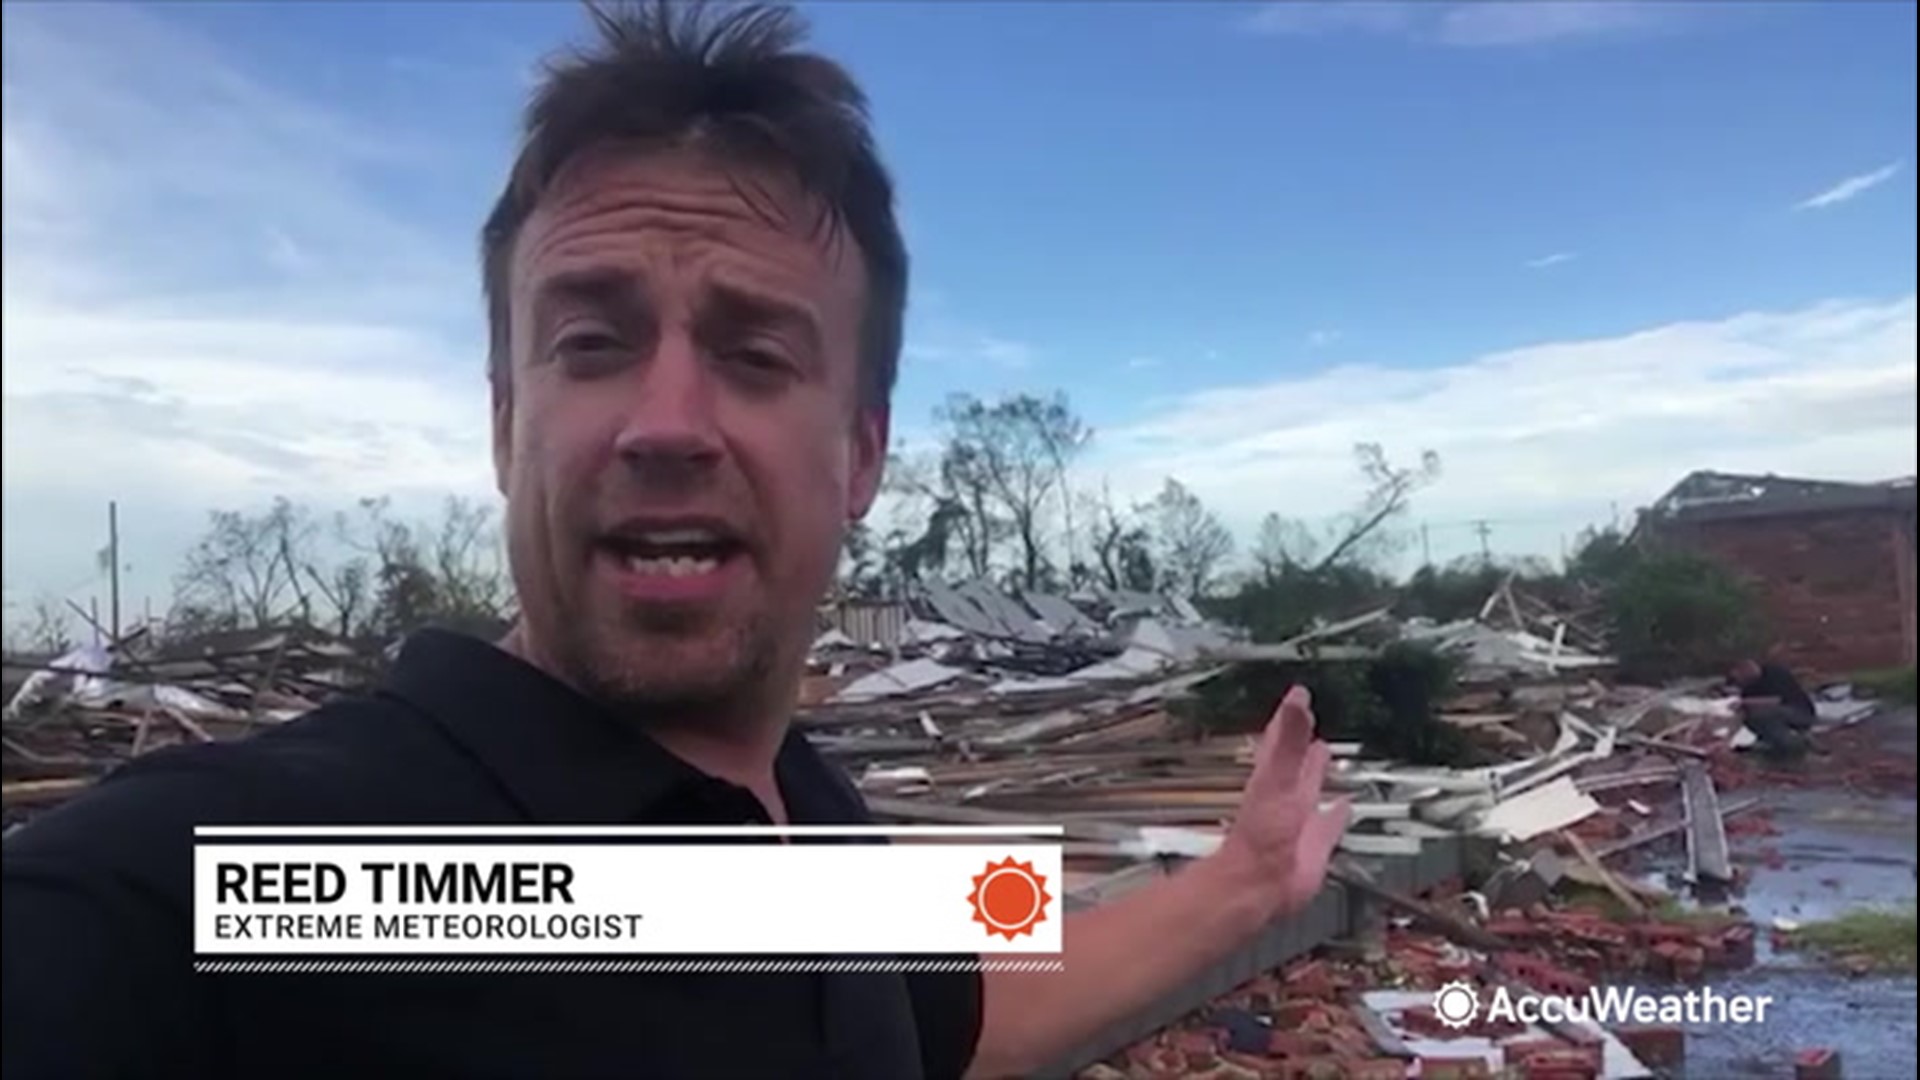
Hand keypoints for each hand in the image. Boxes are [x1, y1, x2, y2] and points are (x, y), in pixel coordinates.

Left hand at [1218, 686, 1351, 920]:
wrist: (1259, 884)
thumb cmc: (1260, 834)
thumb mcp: (1277, 776)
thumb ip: (1289, 738)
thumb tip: (1296, 699)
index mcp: (1273, 775)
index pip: (1281, 738)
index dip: (1290, 717)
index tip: (1299, 696)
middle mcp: (1284, 795)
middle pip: (1295, 761)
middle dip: (1304, 743)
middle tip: (1312, 723)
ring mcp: (1299, 819)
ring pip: (1311, 788)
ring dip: (1318, 773)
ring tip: (1327, 755)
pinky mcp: (1315, 845)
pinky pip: (1329, 825)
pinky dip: (1337, 815)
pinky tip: (1344, 807)